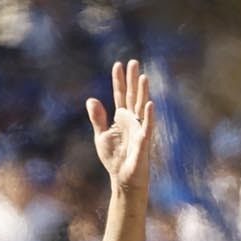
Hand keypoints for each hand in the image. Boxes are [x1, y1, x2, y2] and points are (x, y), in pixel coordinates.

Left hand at [86, 60, 154, 192]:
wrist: (123, 178)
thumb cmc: (114, 158)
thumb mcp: (101, 136)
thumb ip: (98, 118)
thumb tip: (91, 99)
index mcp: (122, 118)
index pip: (120, 95)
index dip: (119, 81)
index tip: (118, 64)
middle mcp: (132, 120)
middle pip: (132, 96)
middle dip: (132, 80)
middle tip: (133, 62)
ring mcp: (139, 129)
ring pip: (141, 107)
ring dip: (142, 93)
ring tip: (143, 77)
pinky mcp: (143, 142)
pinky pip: (147, 127)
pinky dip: (148, 116)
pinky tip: (149, 104)